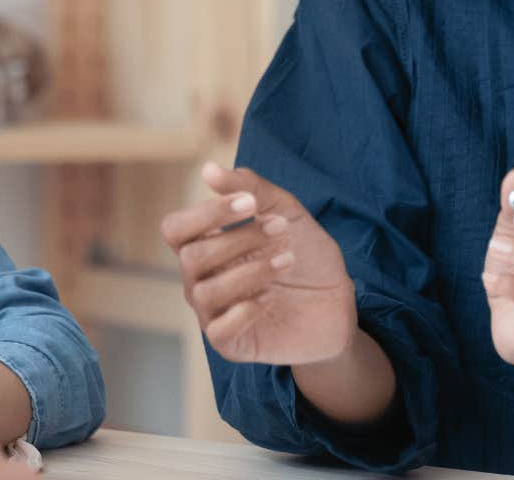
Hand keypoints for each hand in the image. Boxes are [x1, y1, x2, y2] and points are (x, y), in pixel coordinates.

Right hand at [161, 161, 355, 366]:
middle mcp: (202, 279)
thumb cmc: (307, 254)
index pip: (176, 229)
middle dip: (239, 239)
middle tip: (281, 229)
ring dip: (250, 271)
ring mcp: (214, 312)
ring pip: (205, 292)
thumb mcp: (287, 212)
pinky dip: (245, 310)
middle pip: (191, 257)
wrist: (337, 302)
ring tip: (287, 260)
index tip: (250, 204)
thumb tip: (208, 170)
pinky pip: (218, 330)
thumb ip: (251, 189)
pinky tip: (272, 298)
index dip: (207, 214)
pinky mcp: (231, 343)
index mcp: (207, 245)